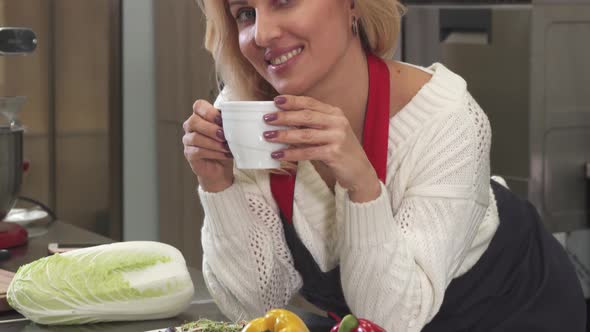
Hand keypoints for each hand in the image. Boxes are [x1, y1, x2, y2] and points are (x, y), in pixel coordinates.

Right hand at [183, 99, 233, 191]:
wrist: (221, 168)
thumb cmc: (225, 146)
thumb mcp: (230, 132)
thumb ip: (231, 123)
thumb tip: (242, 117)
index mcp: (201, 116)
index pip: (198, 106)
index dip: (209, 111)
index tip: (221, 119)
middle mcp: (191, 126)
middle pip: (194, 121)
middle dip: (211, 129)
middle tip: (224, 135)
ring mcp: (188, 140)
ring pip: (196, 137)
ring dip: (213, 143)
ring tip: (226, 147)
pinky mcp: (189, 154)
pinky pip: (197, 151)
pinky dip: (213, 153)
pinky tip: (224, 154)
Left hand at [263, 95, 380, 201]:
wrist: (359, 171)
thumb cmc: (339, 150)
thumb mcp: (328, 133)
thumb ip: (311, 125)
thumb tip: (282, 122)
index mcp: (335, 113)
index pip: (310, 103)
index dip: (292, 101)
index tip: (276, 100)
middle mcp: (337, 122)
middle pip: (306, 116)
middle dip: (284, 116)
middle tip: (266, 118)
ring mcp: (338, 137)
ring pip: (305, 134)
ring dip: (284, 135)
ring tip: (268, 136)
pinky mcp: (335, 153)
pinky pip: (308, 152)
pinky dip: (291, 154)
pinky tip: (279, 155)